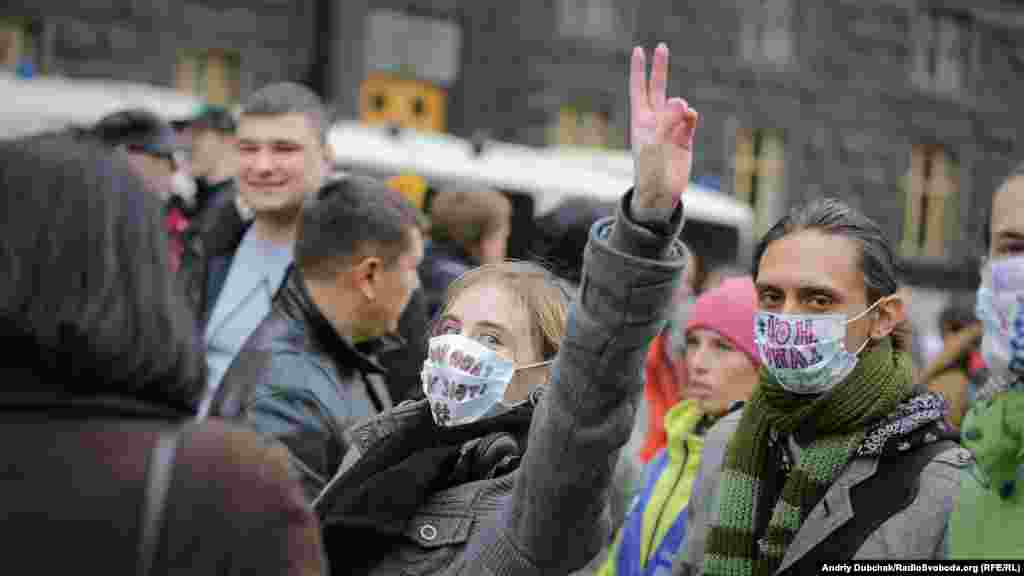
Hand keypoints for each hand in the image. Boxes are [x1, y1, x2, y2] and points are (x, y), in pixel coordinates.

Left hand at [630, 43, 698, 214]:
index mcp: (640, 120)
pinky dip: (690, 118)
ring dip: (680, 106)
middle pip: (657, 88)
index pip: (638, 89)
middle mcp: (655, 120)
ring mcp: (670, 128)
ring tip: (682, 113)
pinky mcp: (685, 138)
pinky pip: (690, 120)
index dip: (638, 70)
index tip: (639, 50)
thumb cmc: (650, 170)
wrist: (660, 193)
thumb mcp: (655, 143)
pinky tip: (689, 120)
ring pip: (678, 104)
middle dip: (659, 68)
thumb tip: (683, 102)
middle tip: (661, 46)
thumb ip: (667, 121)